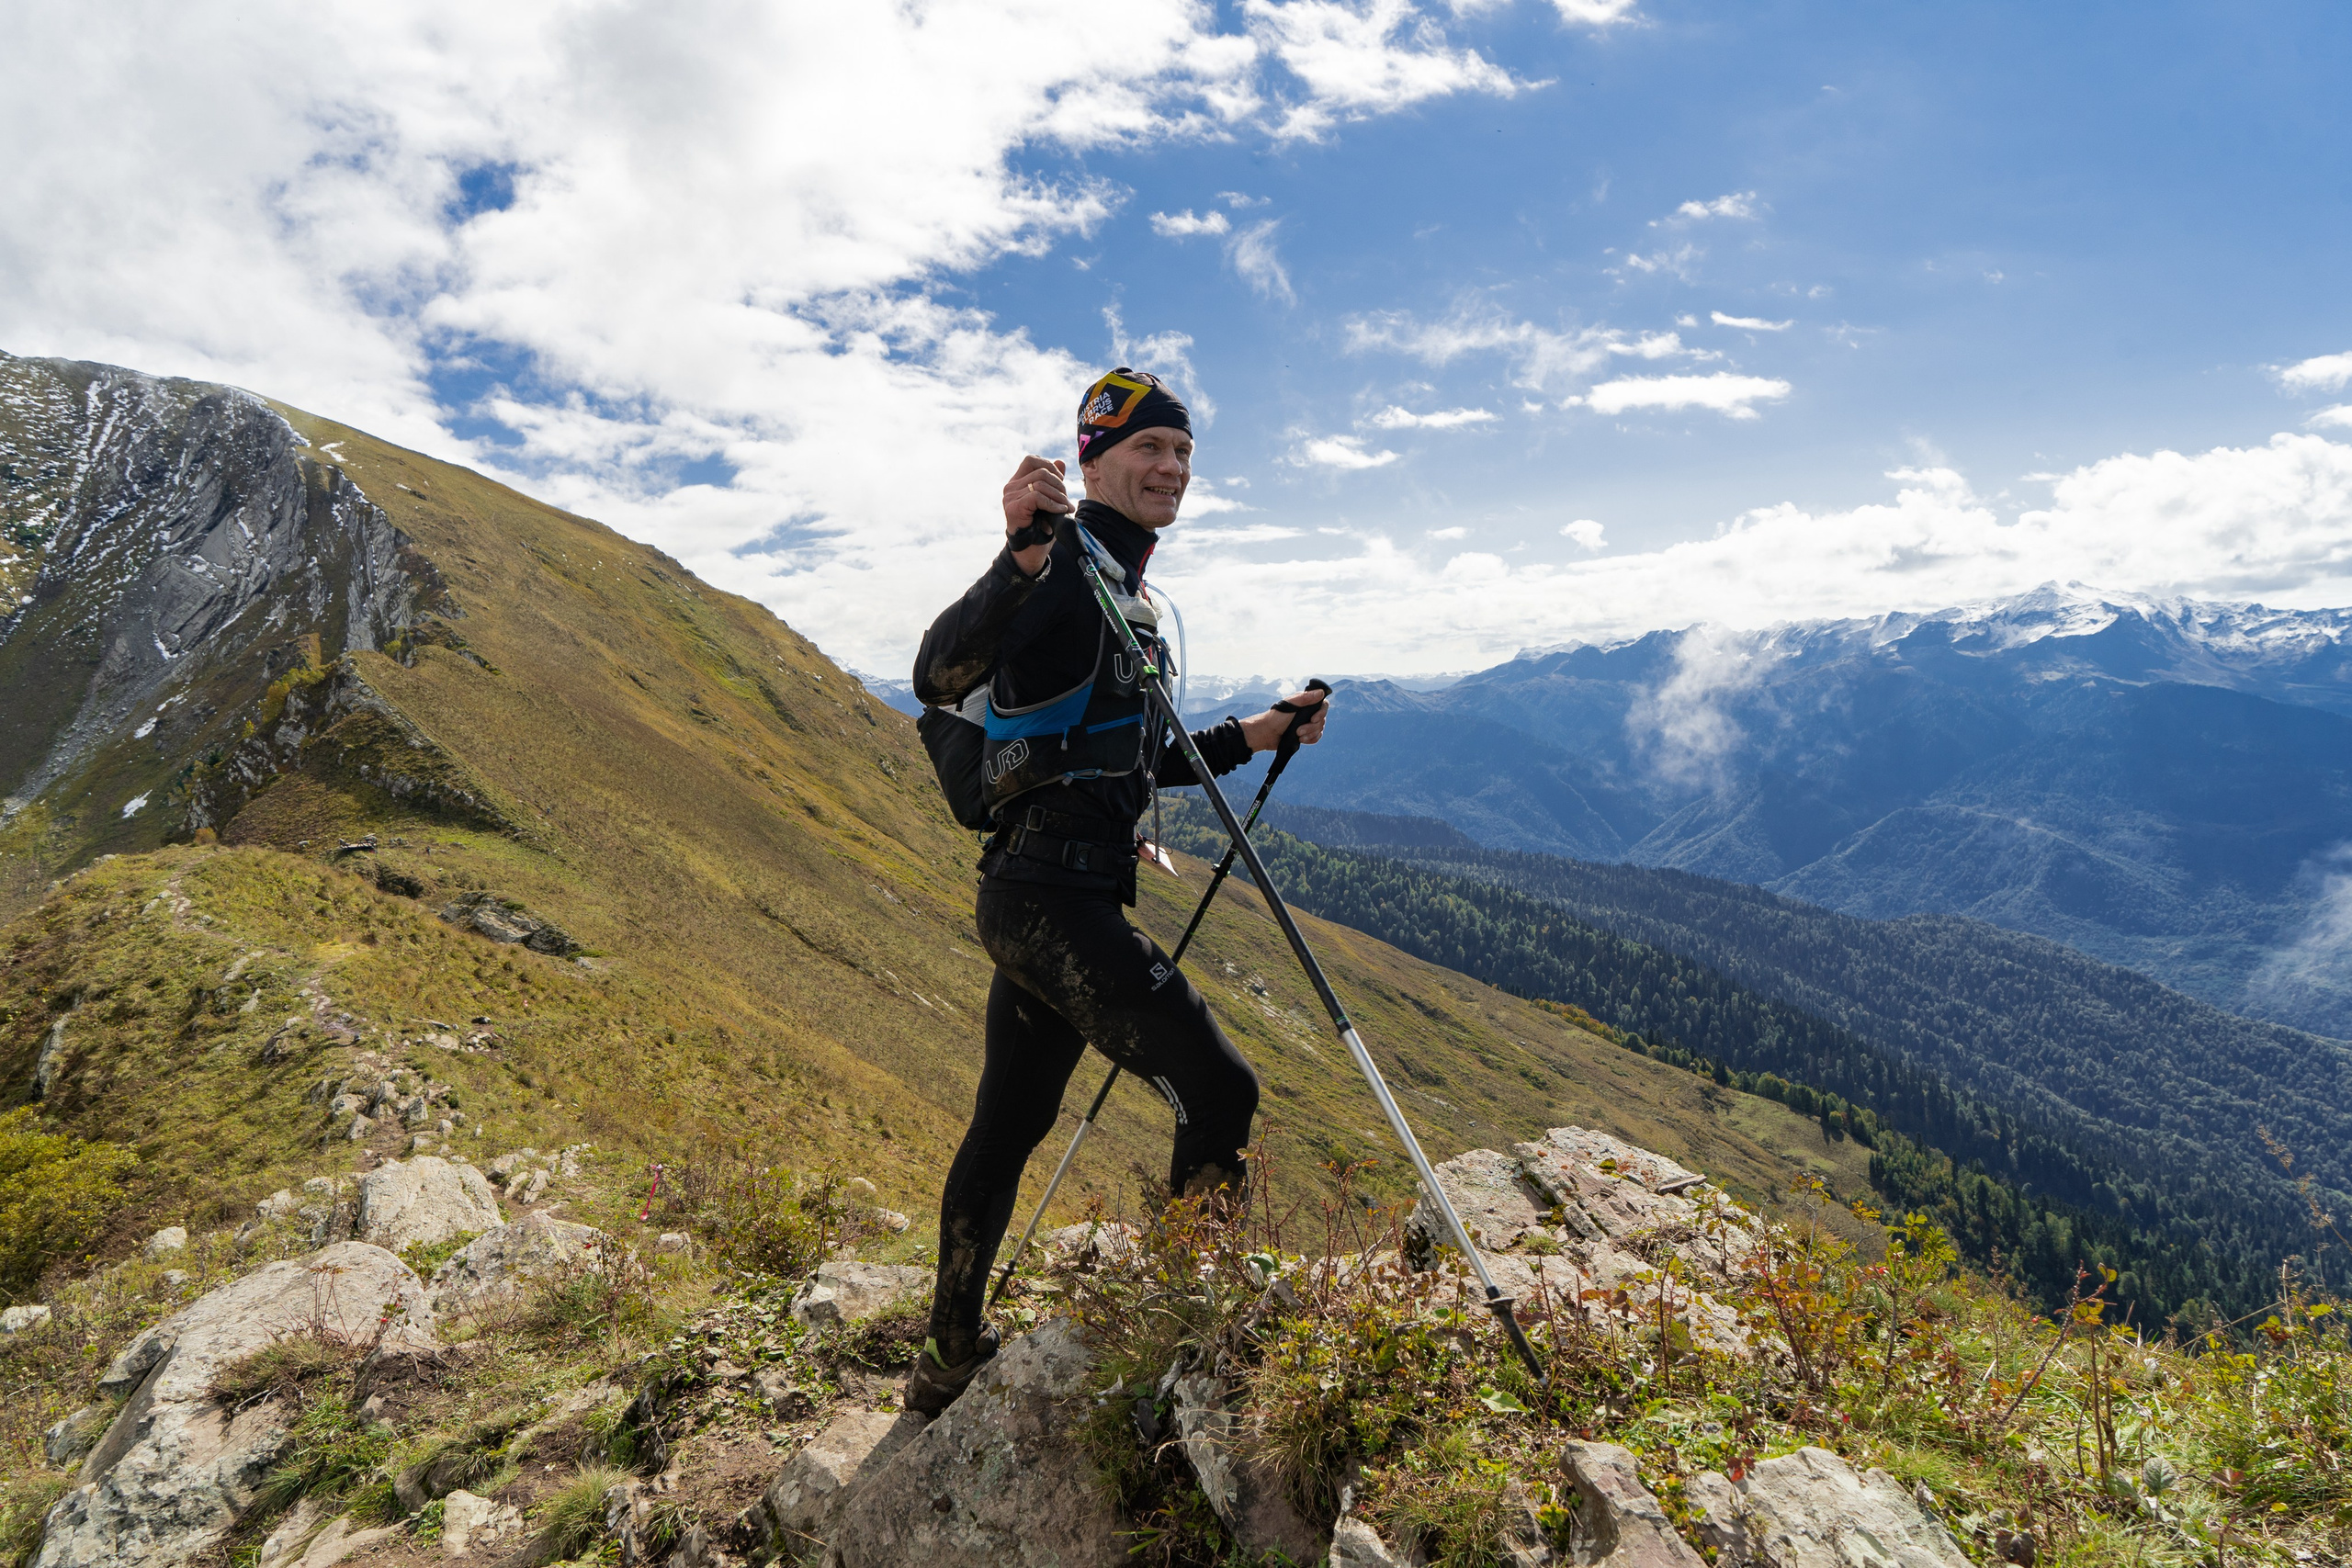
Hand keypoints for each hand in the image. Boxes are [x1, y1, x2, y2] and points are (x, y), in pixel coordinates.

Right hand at [1002, 455, 1067, 575]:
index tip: (1061, 482)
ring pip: (1041, 483)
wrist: (1031, 550)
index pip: (1031, 460)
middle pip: (1041, 472)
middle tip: (1067, 500)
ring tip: (1066, 507)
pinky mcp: (1013, 507)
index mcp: (1017, 482)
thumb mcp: (1049, 500)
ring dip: (1059, 495)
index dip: (1049, 466)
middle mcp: (1011, 487)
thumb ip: (1053, 481)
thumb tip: (1061, 462)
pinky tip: (1060, 510)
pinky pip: (1037, 496)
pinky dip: (1053, 503)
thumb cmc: (1040, 525)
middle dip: (1060, 484)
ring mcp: (1010, 497)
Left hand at [1239, 687, 1329, 752]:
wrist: (1267, 733)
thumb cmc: (1276, 717)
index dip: (1321, 713)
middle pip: (1322, 720)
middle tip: (1298, 730)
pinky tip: (1302, 740)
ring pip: (1319, 729)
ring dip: (1310, 734)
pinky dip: (1311, 739)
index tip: (1313, 719)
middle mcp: (1308, 712)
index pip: (1323, 705)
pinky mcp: (1306, 734)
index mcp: (1305, 702)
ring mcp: (1307, 723)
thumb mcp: (1290, 705)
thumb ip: (1305, 698)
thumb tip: (1320, 692)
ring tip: (1298, 735)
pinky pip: (1316, 737)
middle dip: (1311, 727)